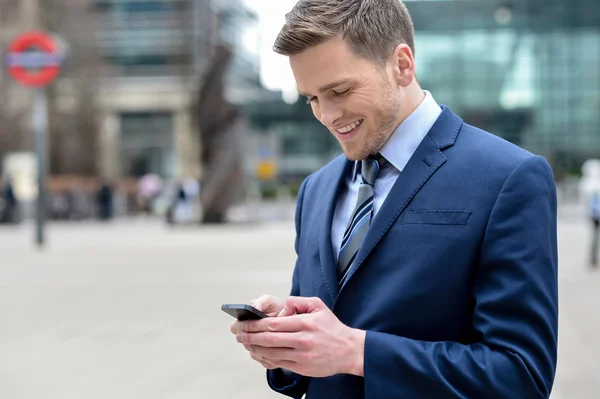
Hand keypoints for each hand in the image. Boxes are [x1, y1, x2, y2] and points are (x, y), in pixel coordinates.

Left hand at [236, 297, 365, 377]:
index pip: (274, 324)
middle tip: (238, 334)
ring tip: (244, 343)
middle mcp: (303, 340)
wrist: (349, 351)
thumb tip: (281, 308)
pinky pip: (278, 363)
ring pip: (271, 352)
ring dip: (254, 348)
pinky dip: (264, 358)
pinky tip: (257, 353)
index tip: (244, 323)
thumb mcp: (318, 306)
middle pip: (268, 339)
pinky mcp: (302, 367)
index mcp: (305, 323)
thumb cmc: (331, 327)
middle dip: (249, 336)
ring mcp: (302, 356)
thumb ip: (297, 302)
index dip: (255, 324)